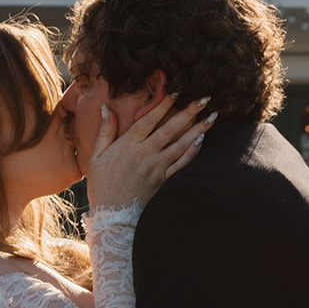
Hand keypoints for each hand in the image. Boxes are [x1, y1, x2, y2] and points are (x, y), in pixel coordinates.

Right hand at [85, 94, 214, 210]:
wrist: (112, 217)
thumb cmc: (101, 186)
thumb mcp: (96, 157)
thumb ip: (105, 131)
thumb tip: (105, 108)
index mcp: (127, 145)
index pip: (149, 119)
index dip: (164, 103)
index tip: (177, 90)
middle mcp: (145, 154)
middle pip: (170, 129)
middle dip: (188, 112)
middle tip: (204, 98)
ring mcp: (156, 168)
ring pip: (180, 145)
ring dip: (197, 129)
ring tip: (212, 116)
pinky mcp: (163, 181)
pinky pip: (182, 164)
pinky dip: (193, 152)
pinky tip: (202, 140)